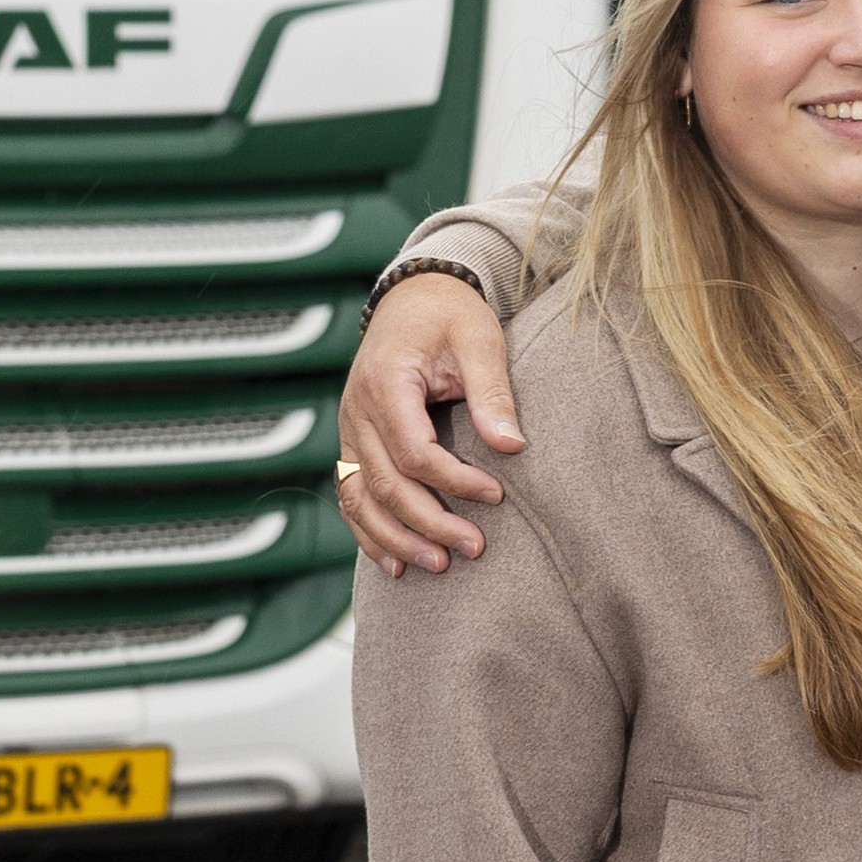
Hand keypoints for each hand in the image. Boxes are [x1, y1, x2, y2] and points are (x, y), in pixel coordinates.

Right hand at [336, 270, 520, 572]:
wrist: (415, 296)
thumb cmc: (452, 316)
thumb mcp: (480, 340)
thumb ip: (492, 393)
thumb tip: (511, 447)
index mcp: (386, 383)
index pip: (414, 451)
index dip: (455, 481)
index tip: (497, 496)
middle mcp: (357, 410)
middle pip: (385, 483)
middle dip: (429, 522)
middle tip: (474, 548)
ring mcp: (349, 429)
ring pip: (360, 498)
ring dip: (395, 538)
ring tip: (437, 564)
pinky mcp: (353, 442)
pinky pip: (350, 495)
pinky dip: (369, 532)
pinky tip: (394, 562)